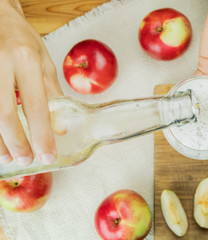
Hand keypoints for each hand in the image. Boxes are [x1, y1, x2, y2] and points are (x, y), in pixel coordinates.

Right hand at [0, 0, 61, 165]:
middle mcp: (2, 65)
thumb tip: (61, 127)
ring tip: (8, 157)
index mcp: (26, 60)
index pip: (37, 106)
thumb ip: (52, 94)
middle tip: (26, 160)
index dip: (42, 134)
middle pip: (5, 115)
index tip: (47, 155)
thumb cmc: (21, 39)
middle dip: (16, 142)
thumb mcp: (43, 62)